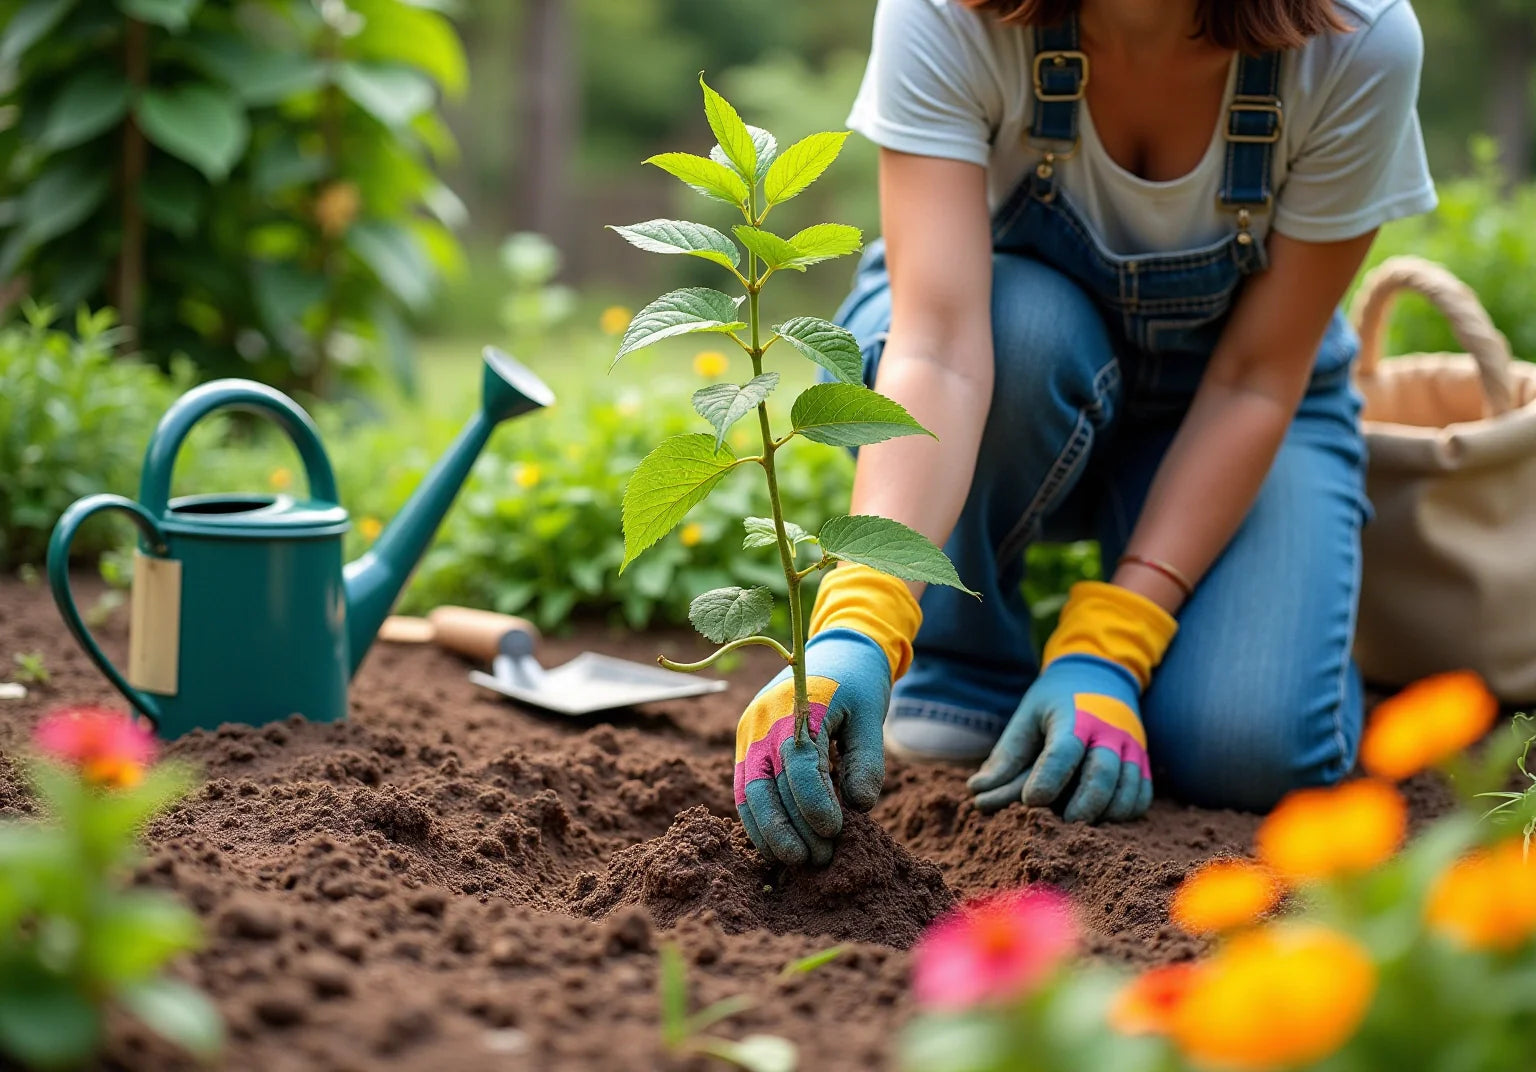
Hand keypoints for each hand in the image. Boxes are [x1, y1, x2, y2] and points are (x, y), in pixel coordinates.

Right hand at [733, 563, 921, 866]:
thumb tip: (860, 807)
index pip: (799, 763)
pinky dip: (759, 819)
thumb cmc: (858, 682)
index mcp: (797, 705)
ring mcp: (749, 732)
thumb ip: (866, 759)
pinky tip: (778, 846)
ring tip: (798, 861)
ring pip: (748, 792)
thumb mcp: (872, 714)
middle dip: (789, 829)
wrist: (835, 649)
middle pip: (765, 785)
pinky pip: (746, 788)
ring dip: (770, 832)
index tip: (835, 832)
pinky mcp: (747, 744)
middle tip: (818, 861)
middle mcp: (763, 719)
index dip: (814, 803)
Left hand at [967, 654, 1151, 822]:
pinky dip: (1126, 812)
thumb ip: (1007, 754)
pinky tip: (1103, 818)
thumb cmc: (1056, 699)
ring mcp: (1131, 746)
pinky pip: (1142, 794)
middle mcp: (1109, 731)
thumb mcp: (1028, 715)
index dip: (1048, 778)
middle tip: (1063, 824)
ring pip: (1128, 788)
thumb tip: (976, 792)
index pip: (1064, 750)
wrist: (1101, 673)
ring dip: (1107, 813)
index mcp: (1075, 716)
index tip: (1030, 801)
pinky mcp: (1142, 759)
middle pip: (1103, 773)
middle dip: (1084, 804)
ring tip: (1080, 824)